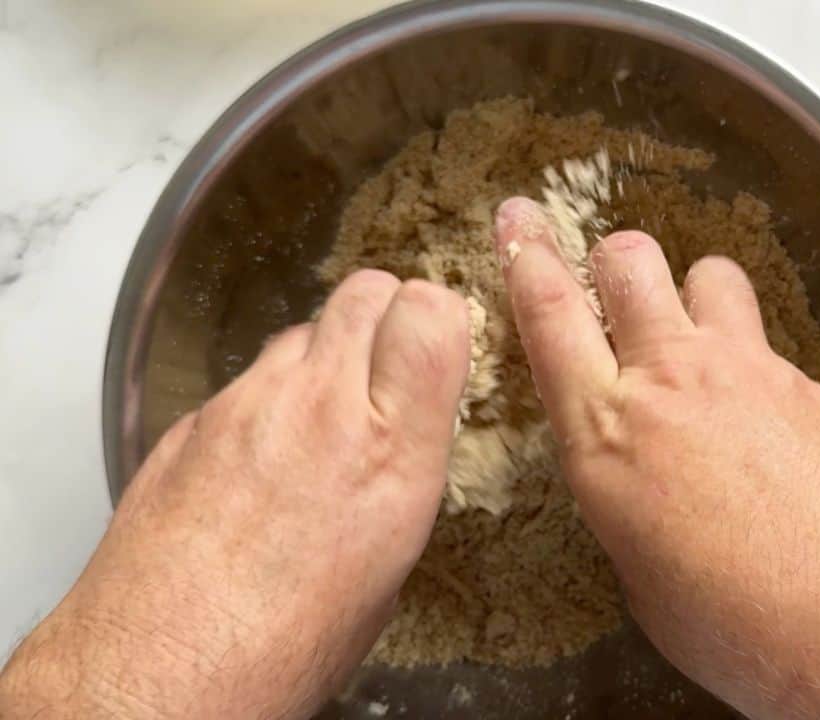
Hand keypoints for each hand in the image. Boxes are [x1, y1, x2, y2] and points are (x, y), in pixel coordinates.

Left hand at [0, 272, 468, 718]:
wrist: (162, 671)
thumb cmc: (282, 645)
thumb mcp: (390, 565)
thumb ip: (402, 474)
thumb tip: (404, 441)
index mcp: (389, 453)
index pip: (430, 313)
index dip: (440, 317)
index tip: (440, 343)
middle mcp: (319, 409)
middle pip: (365, 291)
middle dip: (386, 314)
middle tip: (386, 364)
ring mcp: (247, 405)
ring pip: (303, 330)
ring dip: (324, 357)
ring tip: (321, 421)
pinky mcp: (193, 418)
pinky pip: (249, 377)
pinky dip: (268, 397)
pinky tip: (264, 457)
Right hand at [492, 197, 819, 719]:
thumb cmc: (738, 619)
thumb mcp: (639, 571)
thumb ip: (627, 501)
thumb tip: (638, 490)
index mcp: (606, 432)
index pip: (549, 314)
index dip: (526, 255)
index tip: (518, 220)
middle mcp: (670, 379)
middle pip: (627, 261)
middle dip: (611, 261)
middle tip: (611, 285)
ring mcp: (744, 371)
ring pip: (707, 275)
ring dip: (691, 294)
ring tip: (696, 337)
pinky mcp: (804, 383)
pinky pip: (766, 340)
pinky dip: (751, 359)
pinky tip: (761, 412)